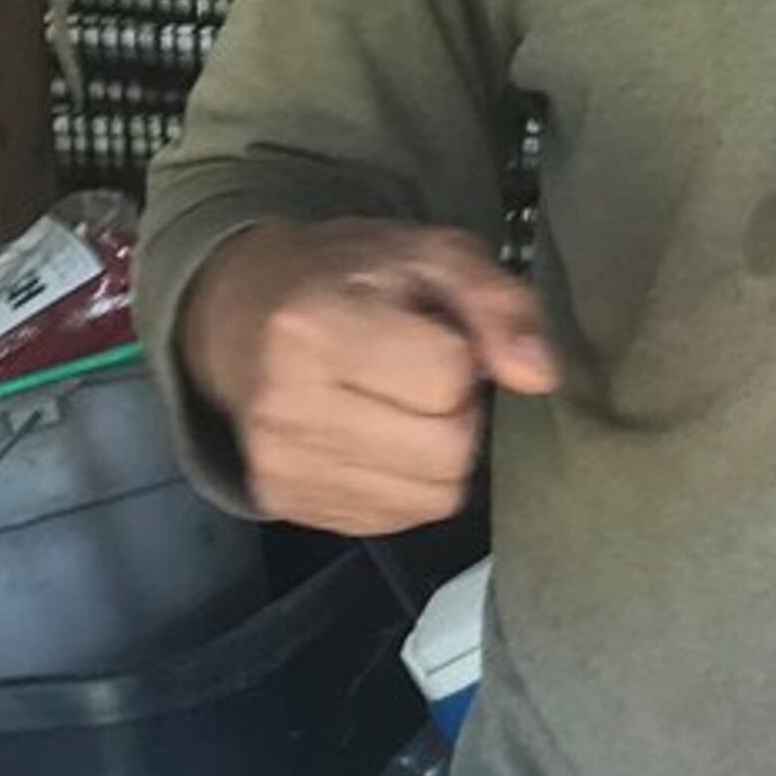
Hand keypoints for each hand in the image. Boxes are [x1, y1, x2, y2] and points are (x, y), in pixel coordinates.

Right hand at [183, 221, 555, 534]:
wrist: (238, 312)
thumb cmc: (348, 277)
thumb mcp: (431, 255)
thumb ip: (497, 303)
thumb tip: (538, 375)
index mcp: (317, 326)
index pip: (448, 381)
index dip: (461, 359)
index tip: (433, 337)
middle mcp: (289, 405)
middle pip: (446, 453)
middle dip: (455, 415)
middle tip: (422, 378)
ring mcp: (282, 463)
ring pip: (430, 498)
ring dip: (436, 456)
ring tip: (398, 406)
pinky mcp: (284, 501)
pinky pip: (396, 519)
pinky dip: (405, 484)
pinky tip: (377, 437)